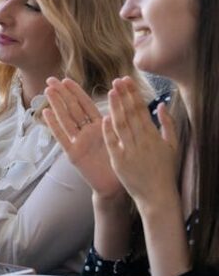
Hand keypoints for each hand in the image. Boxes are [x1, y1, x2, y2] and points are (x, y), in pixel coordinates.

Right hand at [42, 77, 121, 200]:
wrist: (116, 185)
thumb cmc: (120, 162)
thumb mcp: (120, 137)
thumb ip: (116, 120)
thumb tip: (119, 98)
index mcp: (98, 126)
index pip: (85, 104)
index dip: (76, 92)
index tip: (66, 79)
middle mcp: (86, 132)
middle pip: (72, 109)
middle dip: (61, 94)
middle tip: (50, 79)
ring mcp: (78, 142)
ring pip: (66, 119)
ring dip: (56, 105)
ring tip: (47, 91)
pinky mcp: (73, 154)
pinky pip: (62, 138)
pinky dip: (54, 125)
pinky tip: (46, 113)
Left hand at [102, 77, 179, 212]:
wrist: (157, 195)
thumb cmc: (164, 169)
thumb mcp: (172, 146)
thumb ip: (168, 124)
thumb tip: (162, 104)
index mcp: (154, 136)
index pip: (142, 110)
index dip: (133, 94)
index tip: (126, 80)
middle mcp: (142, 141)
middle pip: (131, 114)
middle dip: (123, 96)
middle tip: (116, 81)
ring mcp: (130, 151)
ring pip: (121, 125)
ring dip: (115, 108)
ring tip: (110, 93)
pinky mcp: (119, 162)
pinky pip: (112, 143)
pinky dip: (108, 130)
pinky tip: (104, 117)